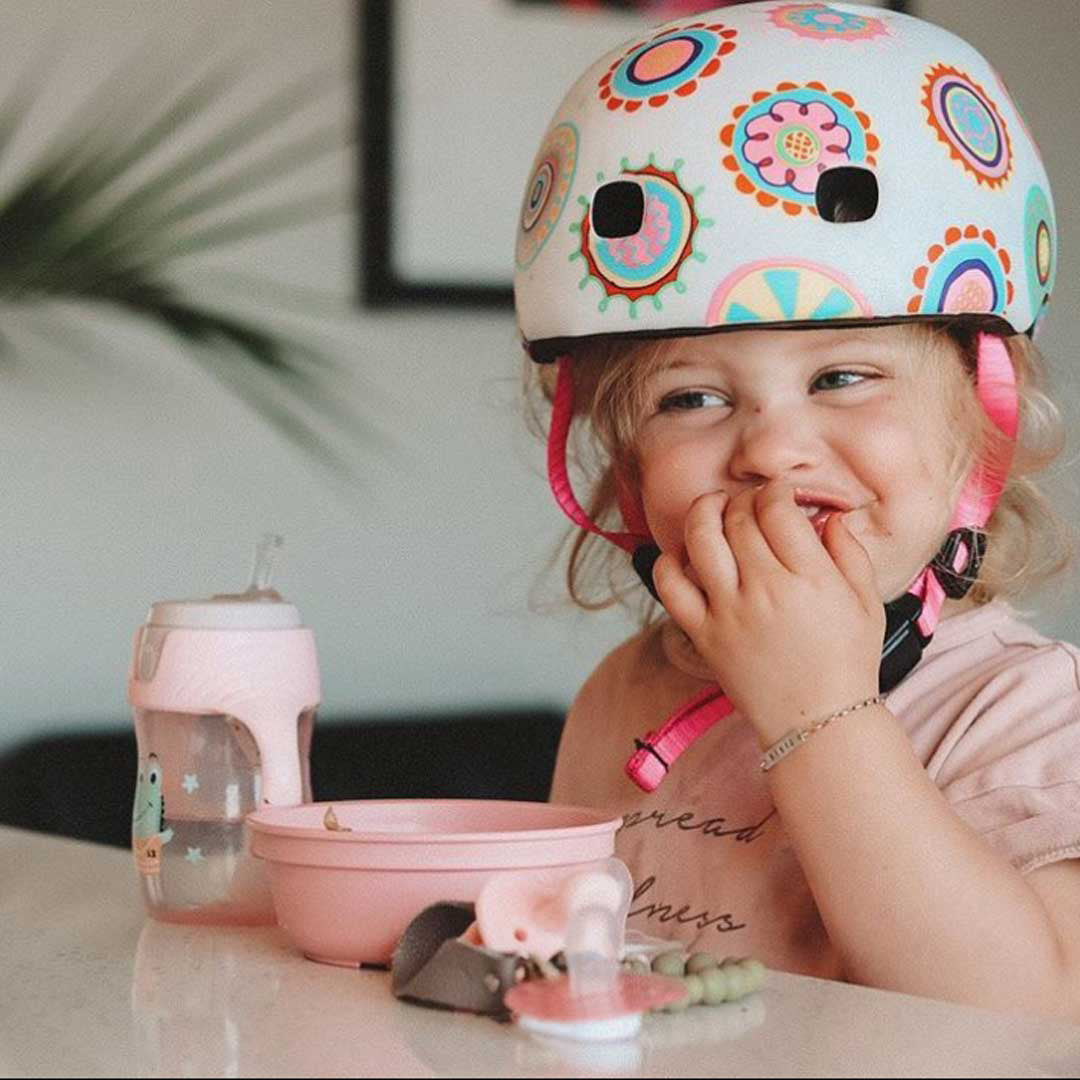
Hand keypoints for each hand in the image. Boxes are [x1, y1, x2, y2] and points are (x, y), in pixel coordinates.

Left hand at [652, 479, 884, 745]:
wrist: (819, 723)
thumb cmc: (847, 662)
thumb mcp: (867, 603)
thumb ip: (850, 553)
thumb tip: (829, 517)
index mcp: (809, 578)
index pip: (777, 509)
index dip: (775, 491)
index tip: (779, 495)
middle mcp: (764, 589)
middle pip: (738, 518)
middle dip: (742, 499)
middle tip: (748, 504)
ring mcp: (728, 611)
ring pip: (700, 538)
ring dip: (702, 512)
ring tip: (712, 510)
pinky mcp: (703, 634)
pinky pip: (671, 586)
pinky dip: (669, 562)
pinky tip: (685, 556)